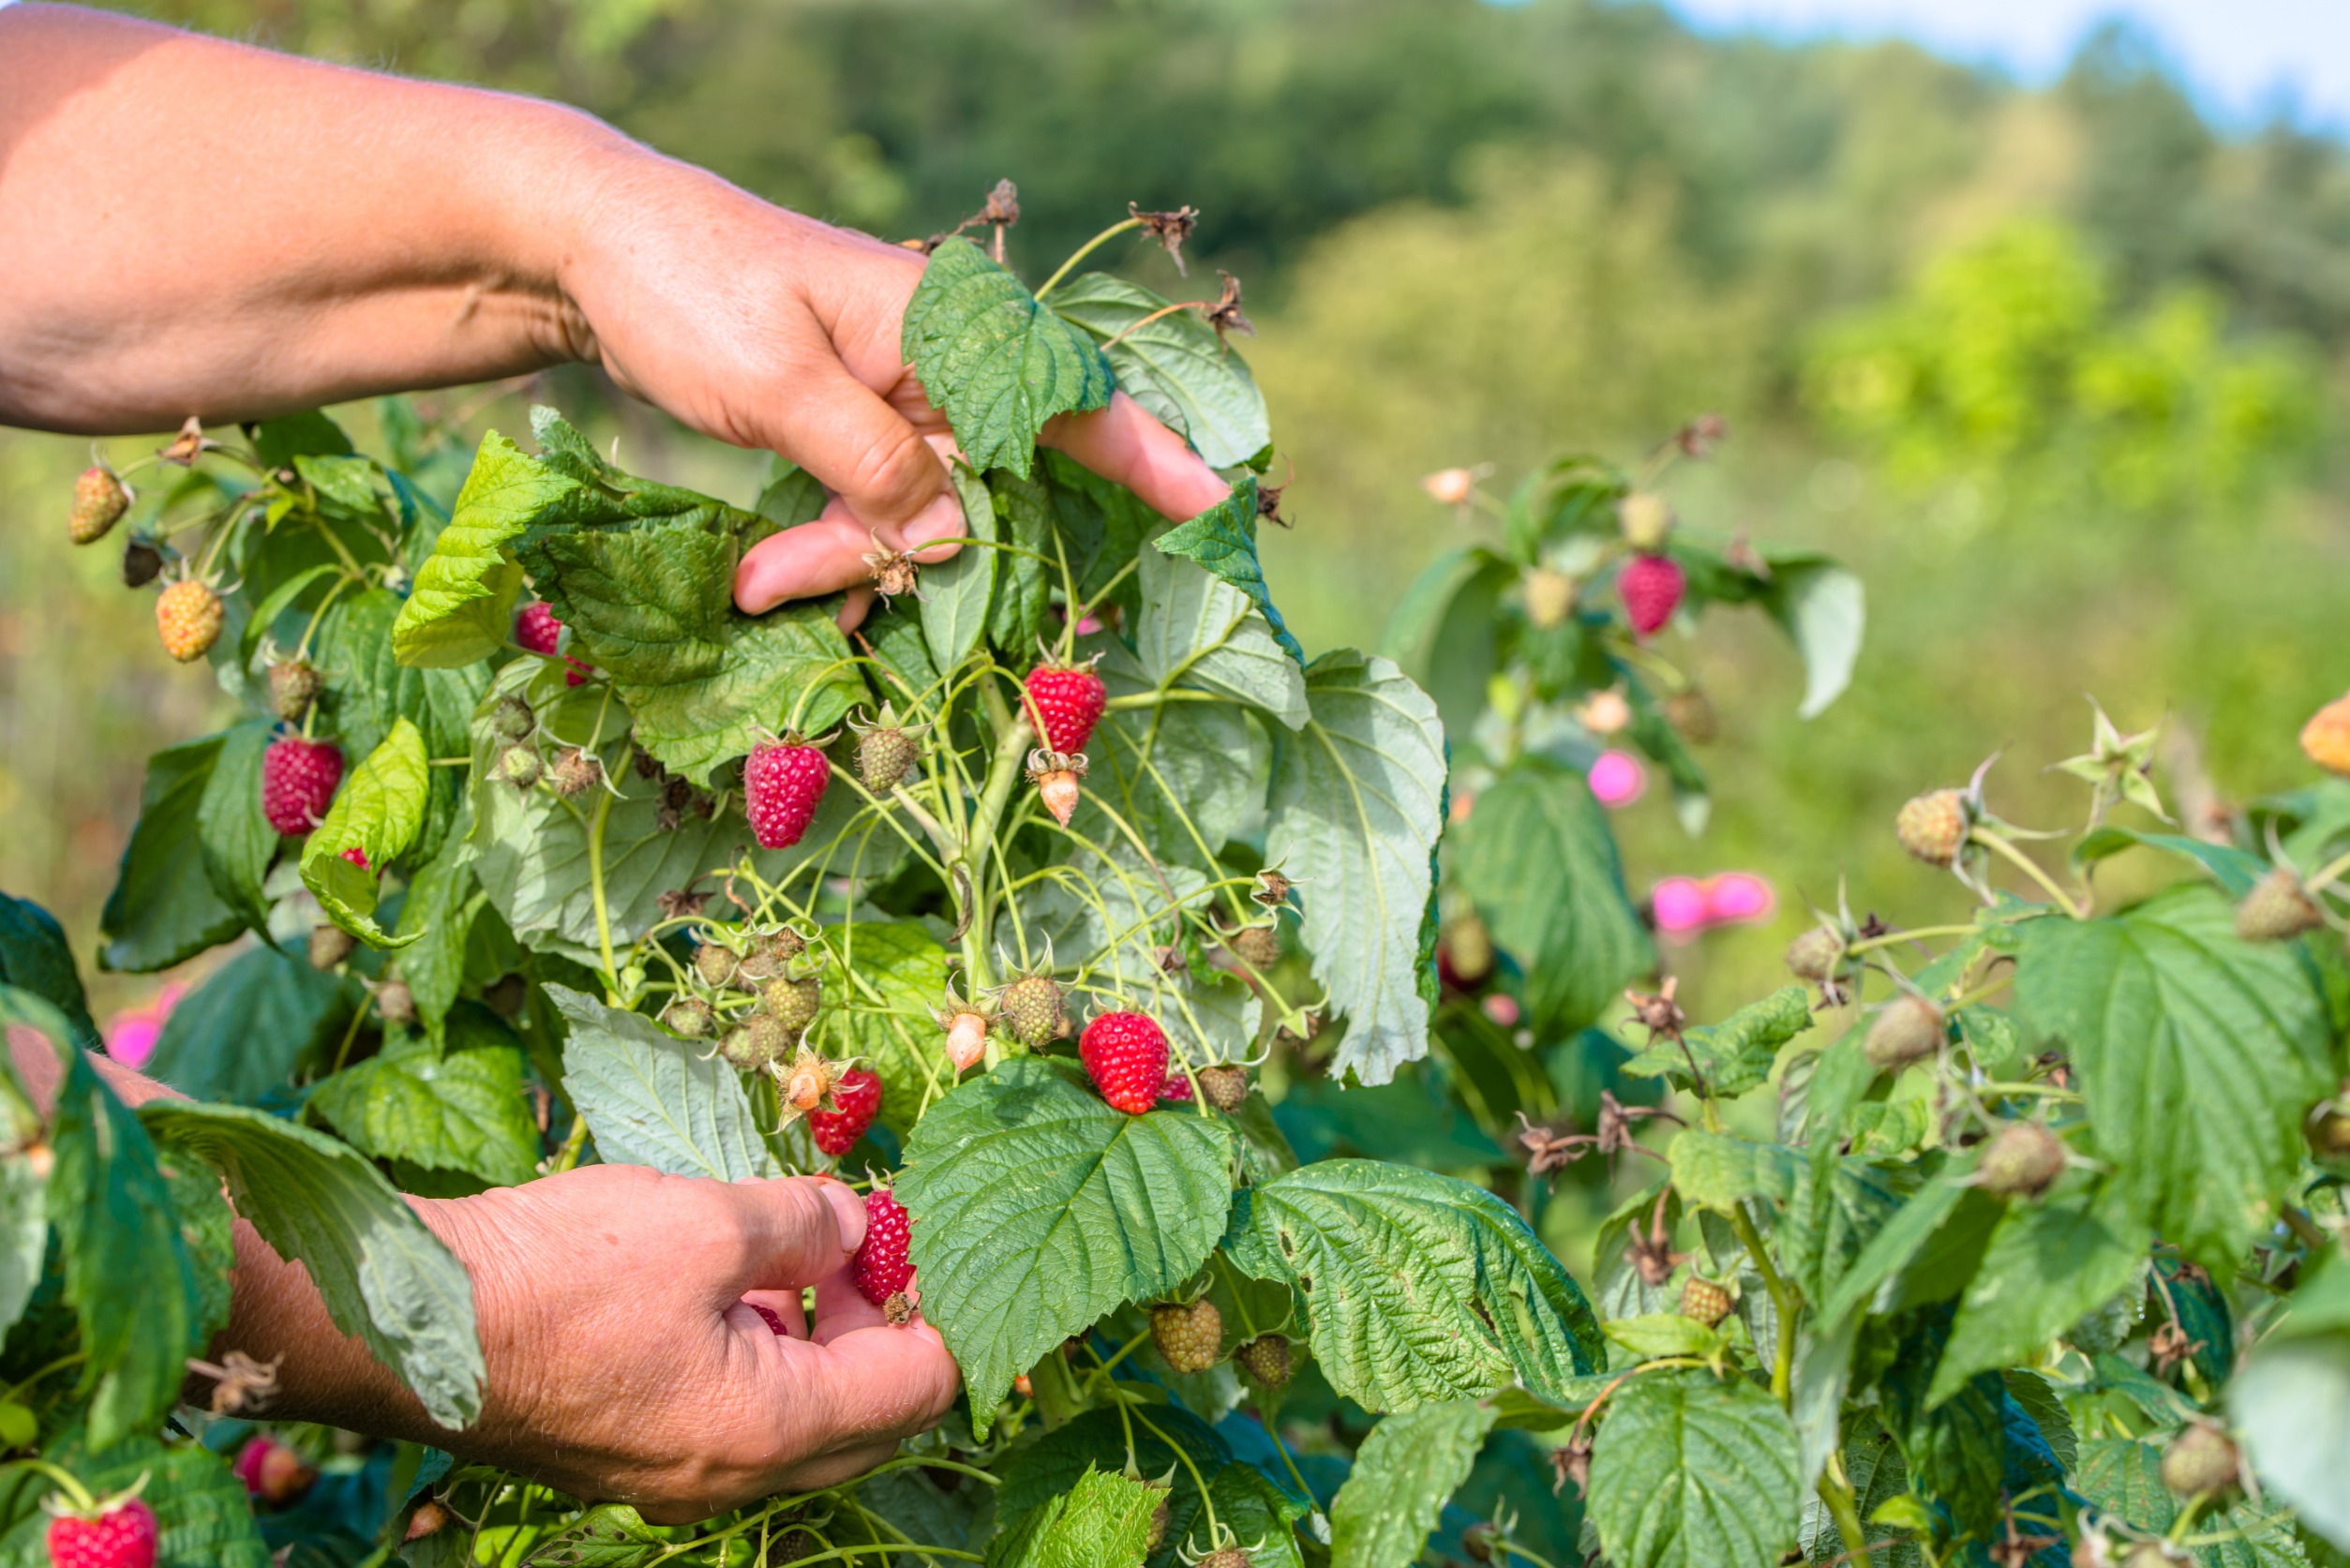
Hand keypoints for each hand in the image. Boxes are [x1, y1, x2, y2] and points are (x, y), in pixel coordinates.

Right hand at [412, 1165, 956, 1521]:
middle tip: (868, 1236)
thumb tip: (852, 1219)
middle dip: (882, 1319)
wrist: (409, 1318)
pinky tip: (730, 1273)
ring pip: (798, 1411)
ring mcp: (677, 1471)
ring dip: (816, 1328)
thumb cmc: (559, 1275)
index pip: (918, 1387)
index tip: (923, 1234)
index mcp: (769, 1430)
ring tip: (798, 1239)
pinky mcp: (630, 1449)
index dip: (938, 1304)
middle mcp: (733, 1473)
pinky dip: (757, 1344)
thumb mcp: (707, 1222)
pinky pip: (733, 1408)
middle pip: (867, 1412)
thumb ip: (804, 1224)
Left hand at [552, 151, 1232, 626]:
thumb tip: (957, 541)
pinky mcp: (852, 432)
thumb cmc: (687, 285)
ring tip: (757, 582)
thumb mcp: (778, 387)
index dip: (1153, 462)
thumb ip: (877, 468)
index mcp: (945, 330)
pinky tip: (763, 577)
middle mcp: (938, 367)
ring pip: (926, 518)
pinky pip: (875, 513)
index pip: (1074, 401)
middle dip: (920, 558)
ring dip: (848, 563)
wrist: (587, 248)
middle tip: (807, 584)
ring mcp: (896, 402)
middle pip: (989, 491)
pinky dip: (827, 552)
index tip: (1219, 512)